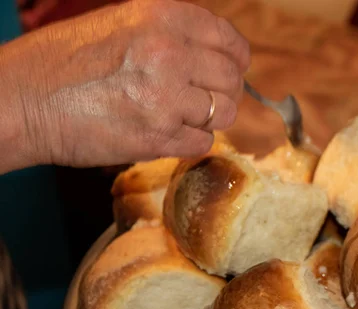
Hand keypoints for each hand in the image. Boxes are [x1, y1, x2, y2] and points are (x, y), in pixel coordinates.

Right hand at [0, 0, 249, 172]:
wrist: (21, 102)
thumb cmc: (64, 62)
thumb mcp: (120, 24)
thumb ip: (171, 34)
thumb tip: (216, 56)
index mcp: (164, 16)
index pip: (229, 41)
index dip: (236, 59)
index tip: (233, 69)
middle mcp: (171, 52)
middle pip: (231, 81)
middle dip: (223, 92)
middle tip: (203, 98)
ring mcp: (167, 97)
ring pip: (224, 114)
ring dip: (207, 118)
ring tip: (179, 115)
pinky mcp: (158, 136)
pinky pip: (203, 143)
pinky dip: (191, 141)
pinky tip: (168, 132)